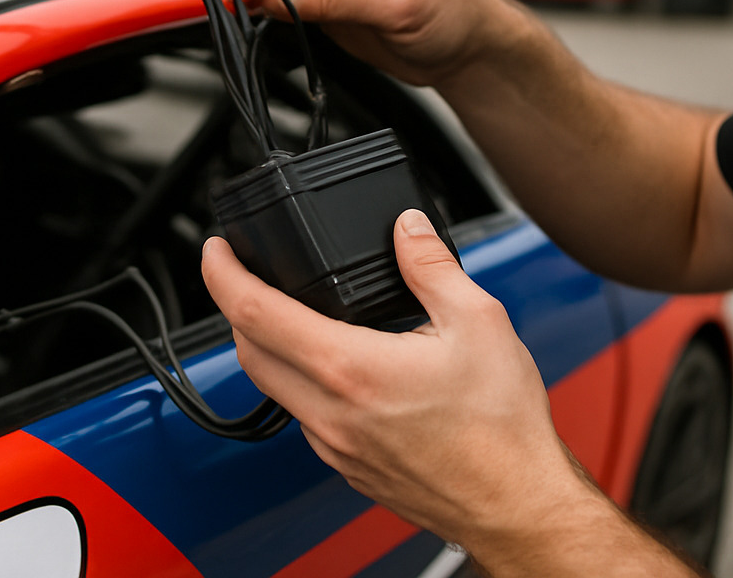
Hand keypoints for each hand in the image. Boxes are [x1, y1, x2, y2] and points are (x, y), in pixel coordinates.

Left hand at [201, 208, 584, 558]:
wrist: (516, 505)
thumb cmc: (501, 429)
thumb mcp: (478, 320)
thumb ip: (431, 265)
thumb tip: (406, 227)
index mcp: (350, 368)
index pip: (253, 313)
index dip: (222, 273)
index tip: (216, 250)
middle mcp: (329, 412)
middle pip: (247, 353)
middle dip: (235, 308)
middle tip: (247, 275)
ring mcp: (333, 446)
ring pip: (273, 387)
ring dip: (267, 347)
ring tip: (290, 313)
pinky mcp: (346, 466)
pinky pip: (303, 416)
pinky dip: (300, 382)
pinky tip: (336, 365)